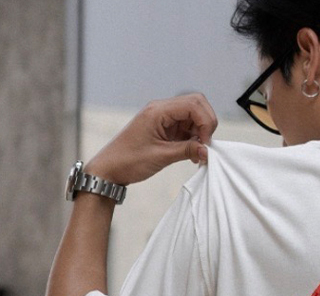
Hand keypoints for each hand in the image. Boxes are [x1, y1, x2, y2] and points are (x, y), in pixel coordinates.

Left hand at [83, 92, 218, 184]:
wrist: (112, 168)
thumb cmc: (130, 160)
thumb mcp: (161, 156)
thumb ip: (186, 150)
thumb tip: (207, 151)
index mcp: (158, 111)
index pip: (193, 104)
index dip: (205, 122)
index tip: (205, 144)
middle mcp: (162, 109)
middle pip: (196, 104)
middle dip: (206, 124)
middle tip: (204, 146)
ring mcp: (164, 118)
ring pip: (194, 116)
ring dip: (200, 132)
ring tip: (197, 153)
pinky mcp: (166, 128)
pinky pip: (187, 127)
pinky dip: (194, 138)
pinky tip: (191, 152)